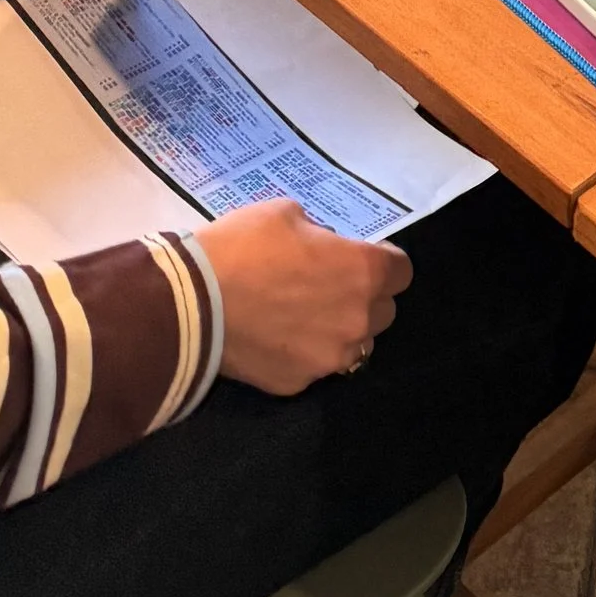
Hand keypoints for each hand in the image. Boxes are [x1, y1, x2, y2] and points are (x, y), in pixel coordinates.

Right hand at [200, 201, 410, 391]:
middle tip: (328, 285)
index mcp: (363, 272)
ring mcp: (330, 357)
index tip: (359, 258)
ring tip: (303, 316)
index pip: (402, 271)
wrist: (194, 303)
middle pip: (384, 311)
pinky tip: (277, 338)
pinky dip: (304, 352)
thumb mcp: (288, 214)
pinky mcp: (300, 382)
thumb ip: (320, 233)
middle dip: (364, 297)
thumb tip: (323, 247)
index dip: (383, 262)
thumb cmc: (244, 247)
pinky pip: (316, 365)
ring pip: (354, 343)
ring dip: (340, 329)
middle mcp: (359, 319)